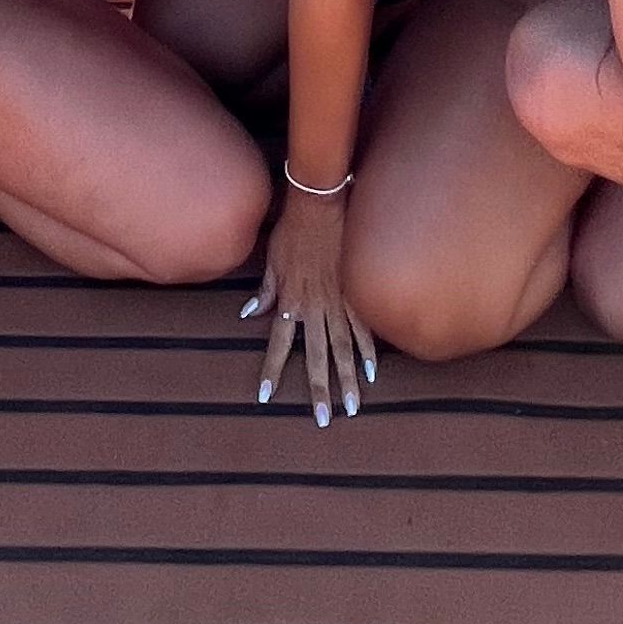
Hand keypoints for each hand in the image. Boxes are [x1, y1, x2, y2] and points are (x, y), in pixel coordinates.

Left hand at [243, 183, 374, 424]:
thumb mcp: (272, 259)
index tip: (266, 396)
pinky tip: (373, 373)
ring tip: (352, 407)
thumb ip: (266, 290)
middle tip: (322, 420)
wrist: (322, 202)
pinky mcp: (357, 291)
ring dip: (347, 380)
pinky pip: (365, 327)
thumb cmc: (293, 228)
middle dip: (319, 390)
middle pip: (317, 357)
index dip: (273, 369)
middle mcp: (316, 308)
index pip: (279, 344)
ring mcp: (340, 301)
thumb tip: (249, 314)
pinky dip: (369, 350)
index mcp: (291, 301)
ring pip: (344, 349)